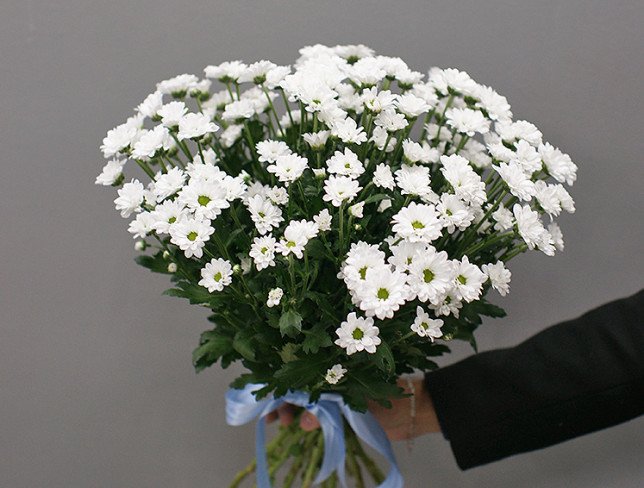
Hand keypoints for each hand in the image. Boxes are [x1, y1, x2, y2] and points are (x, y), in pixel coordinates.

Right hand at [265, 376, 440, 439]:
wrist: (415, 410)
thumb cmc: (391, 392)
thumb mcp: (359, 397)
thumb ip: (332, 407)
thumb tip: (305, 421)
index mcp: (337, 365)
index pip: (303, 371)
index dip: (286, 383)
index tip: (271, 397)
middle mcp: (334, 377)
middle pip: (302, 386)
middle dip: (285, 399)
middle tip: (276, 417)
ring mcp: (338, 395)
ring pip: (307, 402)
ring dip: (294, 411)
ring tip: (285, 423)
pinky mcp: (343, 412)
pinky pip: (319, 415)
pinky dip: (308, 420)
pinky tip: (299, 427)